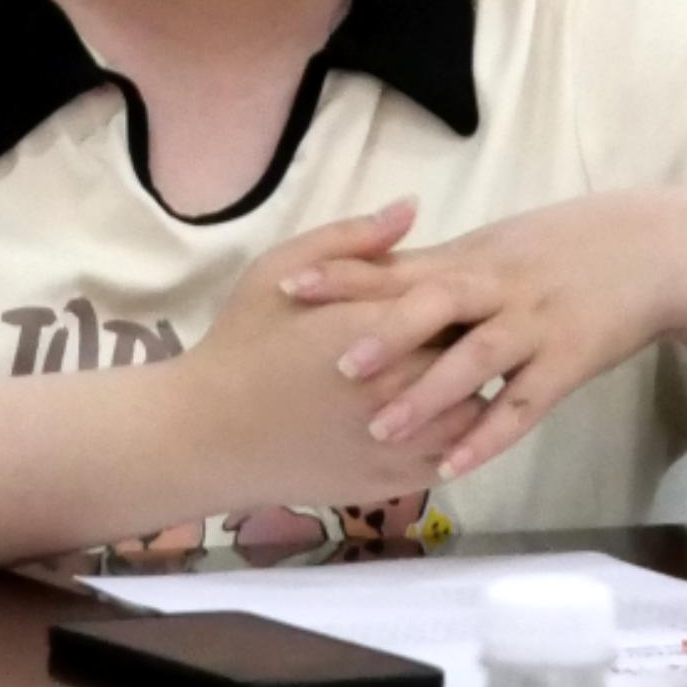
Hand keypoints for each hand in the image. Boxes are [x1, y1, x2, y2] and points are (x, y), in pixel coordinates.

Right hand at [175, 200, 494, 512]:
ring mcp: (403, 441)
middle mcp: (401, 387)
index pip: (456, 302)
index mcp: (378, 328)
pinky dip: (461, 436)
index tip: (451, 289)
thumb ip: (351, 238)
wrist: (209, 435)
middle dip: (473, 338)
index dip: (460, 294)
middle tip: (463, 327)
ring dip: (473, 388)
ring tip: (457, 372)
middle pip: (475, 355)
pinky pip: (456, 456)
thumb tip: (412, 206)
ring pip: (477, 410)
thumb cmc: (241, 345)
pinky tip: (441, 416)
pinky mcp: (396, 481)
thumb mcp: (279, 271)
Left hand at [283, 192, 686, 483]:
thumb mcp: (496, 246)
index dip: (344, 276)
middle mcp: (497, 287)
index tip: (288, 287)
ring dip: (428, 395)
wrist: (652, 251)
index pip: (397, 265)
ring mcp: (534, 325)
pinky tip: (451, 468)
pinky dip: (487, 435)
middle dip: (384, 336)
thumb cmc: (562, 249)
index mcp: (472, 258)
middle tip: (335, 368)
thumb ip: (437, 265)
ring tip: (381, 430)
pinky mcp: (568, 361)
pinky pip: (524, 404)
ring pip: (476, 360)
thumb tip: (371, 269)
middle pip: (434, 307)